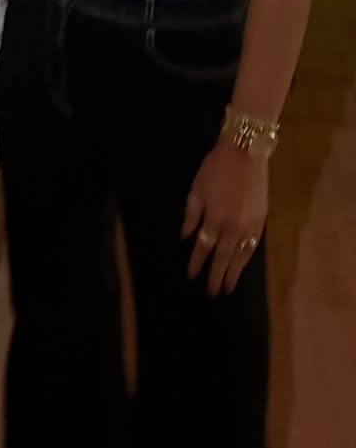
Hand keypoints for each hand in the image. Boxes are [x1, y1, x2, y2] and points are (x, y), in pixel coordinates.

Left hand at [182, 139, 267, 296]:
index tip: (191, 277)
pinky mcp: (261, 222)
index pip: (203, 248)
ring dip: (233, 273)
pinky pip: (253, 247)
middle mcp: (231, 228)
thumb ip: (191, 215)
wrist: (245, 153)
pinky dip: (247, 259)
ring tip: (228, 287)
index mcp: (213, 219)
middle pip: (222, 258)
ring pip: (240, 256)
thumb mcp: (196, 189)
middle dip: (215, 276)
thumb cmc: (215, 168)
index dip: (196, 264)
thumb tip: (185, 237)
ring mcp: (248, 227)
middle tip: (211, 294)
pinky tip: (243, 266)